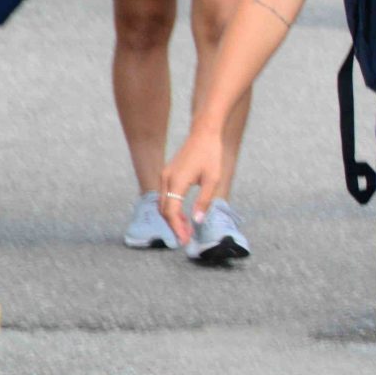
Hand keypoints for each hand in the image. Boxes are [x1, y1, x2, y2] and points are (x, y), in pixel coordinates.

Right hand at [157, 127, 229, 243]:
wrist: (204, 134)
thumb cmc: (211, 155)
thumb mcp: (212, 179)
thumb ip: (204, 201)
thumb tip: (197, 220)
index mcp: (177, 181)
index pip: (171, 211)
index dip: (177, 228)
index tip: (184, 240)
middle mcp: (166, 179)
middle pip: (164, 210)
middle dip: (174, 226)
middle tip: (186, 238)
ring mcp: (165, 176)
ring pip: (163, 204)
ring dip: (173, 218)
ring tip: (187, 230)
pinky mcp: (168, 174)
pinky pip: (166, 196)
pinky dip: (172, 208)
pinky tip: (184, 215)